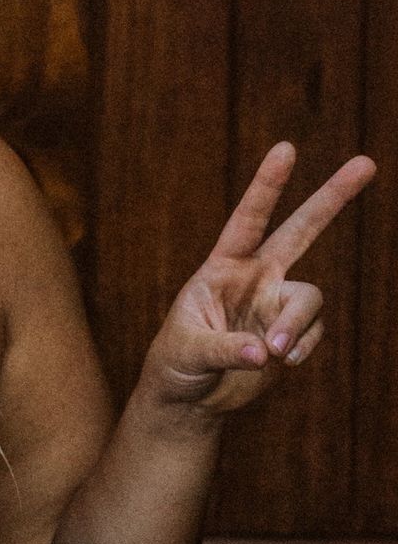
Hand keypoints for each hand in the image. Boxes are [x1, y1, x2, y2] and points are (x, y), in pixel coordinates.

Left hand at [142, 141, 376, 415]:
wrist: (190, 395)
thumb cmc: (176, 364)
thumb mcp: (188, 352)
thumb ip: (225, 348)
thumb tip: (267, 352)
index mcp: (221, 267)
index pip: (247, 219)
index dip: (267, 185)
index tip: (286, 148)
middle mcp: (255, 276)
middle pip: (301, 229)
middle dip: (332, 197)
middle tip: (367, 162)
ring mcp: (276, 302)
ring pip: (310, 298)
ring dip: (297, 325)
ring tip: (276, 353)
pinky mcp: (292, 331)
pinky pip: (312, 332)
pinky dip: (300, 348)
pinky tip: (280, 363)